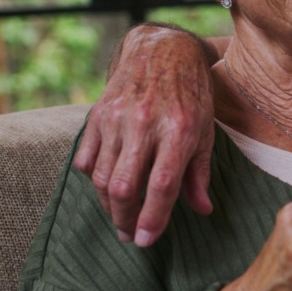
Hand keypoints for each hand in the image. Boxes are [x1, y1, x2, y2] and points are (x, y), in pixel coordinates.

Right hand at [73, 25, 216, 246]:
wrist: (162, 49)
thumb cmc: (191, 93)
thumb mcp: (205, 130)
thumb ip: (199, 173)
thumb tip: (203, 211)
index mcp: (178, 129)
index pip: (162, 185)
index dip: (153, 218)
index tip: (147, 240)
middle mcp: (144, 123)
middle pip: (124, 187)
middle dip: (125, 219)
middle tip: (130, 235)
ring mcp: (116, 118)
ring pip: (101, 177)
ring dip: (108, 206)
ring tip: (120, 219)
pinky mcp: (97, 114)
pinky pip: (86, 158)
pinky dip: (93, 180)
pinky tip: (106, 188)